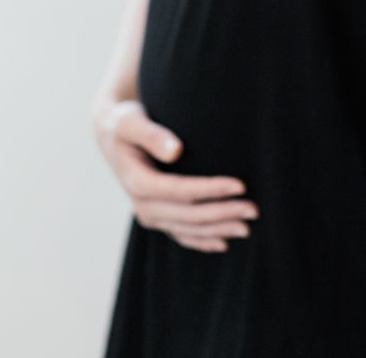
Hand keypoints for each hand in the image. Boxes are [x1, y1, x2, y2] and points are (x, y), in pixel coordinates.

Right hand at [91, 97, 259, 252]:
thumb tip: (176, 150)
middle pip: (188, 215)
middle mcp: (142, 205)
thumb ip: (152, 134)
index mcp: (137, 182)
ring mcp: (149, 215)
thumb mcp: (131, 122)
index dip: (211, 190)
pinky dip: (202, 240)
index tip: (240, 185)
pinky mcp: (156, 216)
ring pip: (188, 229)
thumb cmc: (124, 122)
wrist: (112, 134)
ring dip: (218, 230)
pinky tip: (223, 242)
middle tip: (254, 210)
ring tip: (247, 227)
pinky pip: (181, 234)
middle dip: (222, 213)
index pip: (181, 190)